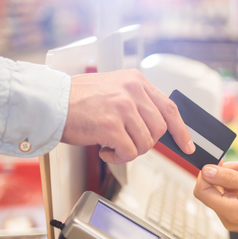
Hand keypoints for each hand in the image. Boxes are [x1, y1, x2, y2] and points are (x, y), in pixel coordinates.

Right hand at [62, 69, 194, 163]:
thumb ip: (136, 103)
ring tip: (110, 144)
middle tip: (125, 142)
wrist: (51, 102)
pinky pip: (128, 152)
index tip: (186, 145)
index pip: (169, 107)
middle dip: (144, 143)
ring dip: (128, 150)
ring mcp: (123, 108)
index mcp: (136, 81)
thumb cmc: (77, 99)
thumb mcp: (113, 89)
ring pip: (145, 144)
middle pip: (158, 130)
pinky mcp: (111, 126)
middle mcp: (132, 91)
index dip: (181, 130)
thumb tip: (154, 126)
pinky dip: (117, 157)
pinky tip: (104, 149)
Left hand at [193, 163, 237, 235]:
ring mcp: (233, 220)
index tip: (223, 162)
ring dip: (231, 179)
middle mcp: (228, 220)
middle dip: (223, 173)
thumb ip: (229, 177)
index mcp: (230, 212)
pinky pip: (229, 199)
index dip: (207, 174)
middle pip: (210, 191)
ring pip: (220, 193)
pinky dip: (236, 187)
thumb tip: (206, 171)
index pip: (201, 191)